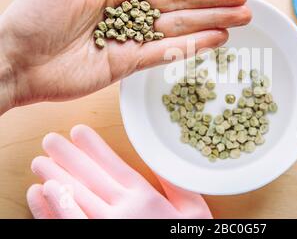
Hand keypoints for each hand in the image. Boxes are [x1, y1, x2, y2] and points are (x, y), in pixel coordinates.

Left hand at [0, 0, 249, 113]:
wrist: (18, 60)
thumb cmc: (36, 12)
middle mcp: (130, 8)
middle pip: (181, 0)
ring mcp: (133, 36)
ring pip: (181, 25)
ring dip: (212, 20)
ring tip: (242, 17)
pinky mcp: (130, 63)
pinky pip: (167, 53)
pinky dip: (193, 45)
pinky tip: (217, 38)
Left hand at [27, 125, 211, 218]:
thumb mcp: (194, 212)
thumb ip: (178, 187)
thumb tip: (164, 162)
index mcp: (145, 198)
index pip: (113, 165)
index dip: (94, 147)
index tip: (79, 131)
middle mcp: (122, 210)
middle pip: (89, 177)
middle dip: (68, 156)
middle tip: (50, 140)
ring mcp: (105, 227)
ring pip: (74, 196)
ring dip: (55, 176)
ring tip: (40, 161)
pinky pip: (68, 223)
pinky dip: (51, 208)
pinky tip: (41, 191)